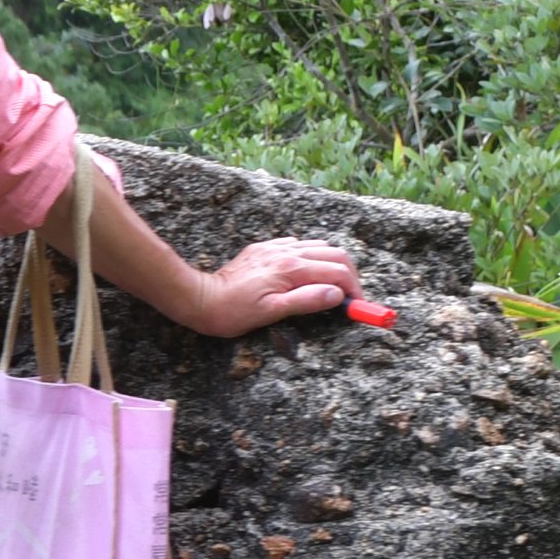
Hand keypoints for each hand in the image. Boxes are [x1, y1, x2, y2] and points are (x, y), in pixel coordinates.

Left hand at [176, 235, 378, 337]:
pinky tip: (306, 274)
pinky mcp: (264, 249)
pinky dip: (311, 258)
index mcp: (291, 268)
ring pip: (318, 247)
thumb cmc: (234, 312)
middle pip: (334, 254)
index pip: (337, 272)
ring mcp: (274, 248)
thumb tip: (336, 294)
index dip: (353, 289)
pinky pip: (297, 246)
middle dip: (349, 274)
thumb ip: (306, 300)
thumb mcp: (272, 312)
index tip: (358, 305)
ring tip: (332, 286)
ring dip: (331, 264)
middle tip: (351, 296)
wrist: (201, 298)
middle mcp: (286, 252)